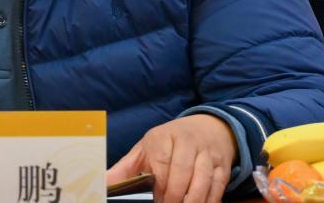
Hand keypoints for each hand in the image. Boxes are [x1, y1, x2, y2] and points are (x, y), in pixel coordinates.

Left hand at [105, 114, 237, 202]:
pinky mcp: (223, 165)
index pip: (162, 162)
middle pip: (183, 172)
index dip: (159, 185)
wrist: (208, 128)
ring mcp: (207, 153)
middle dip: (174, 196)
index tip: (154, 201)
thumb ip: (124, 169)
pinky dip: (209, 202)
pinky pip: (218, 187)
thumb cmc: (169, 143)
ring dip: (192, 201)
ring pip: (202, 181)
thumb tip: (101, 185)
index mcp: (163, 136)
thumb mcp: (145, 150)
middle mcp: (188, 142)